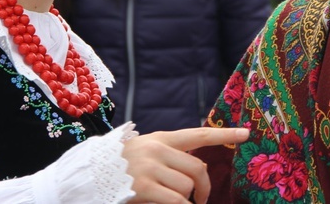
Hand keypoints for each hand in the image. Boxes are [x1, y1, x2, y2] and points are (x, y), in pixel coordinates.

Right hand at [124, 127, 248, 203]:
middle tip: (200, 200)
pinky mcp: (143, 186)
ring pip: (186, 186)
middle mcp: (156, 148)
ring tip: (171, 202)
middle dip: (202, 187)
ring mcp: (149, 167)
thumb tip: (198, 169)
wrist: (82, 177)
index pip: (198, 134)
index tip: (247, 132)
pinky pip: (176, 201)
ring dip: (185, 201)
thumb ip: (168, 156)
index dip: (224, 134)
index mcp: (159, 138)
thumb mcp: (142, 154)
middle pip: (197, 167)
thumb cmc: (115, 169)